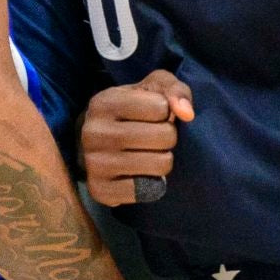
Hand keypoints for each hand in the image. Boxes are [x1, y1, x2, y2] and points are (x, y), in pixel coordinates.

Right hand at [80, 71, 193, 207]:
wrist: (99, 143)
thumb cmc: (133, 110)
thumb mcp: (153, 89)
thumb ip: (175, 90)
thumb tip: (187, 114)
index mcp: (103, 102)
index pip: (161, 107)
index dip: (166, 112)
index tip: (154, 115)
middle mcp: (93, 132)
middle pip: (164, 136)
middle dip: (169, 137)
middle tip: (156, 138)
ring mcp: (94, 164)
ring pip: (160, 164)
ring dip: (164, 160)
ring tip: (150, 153)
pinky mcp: (100, 190)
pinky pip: (147, 191)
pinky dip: (153, 184)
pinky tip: (140, 173)